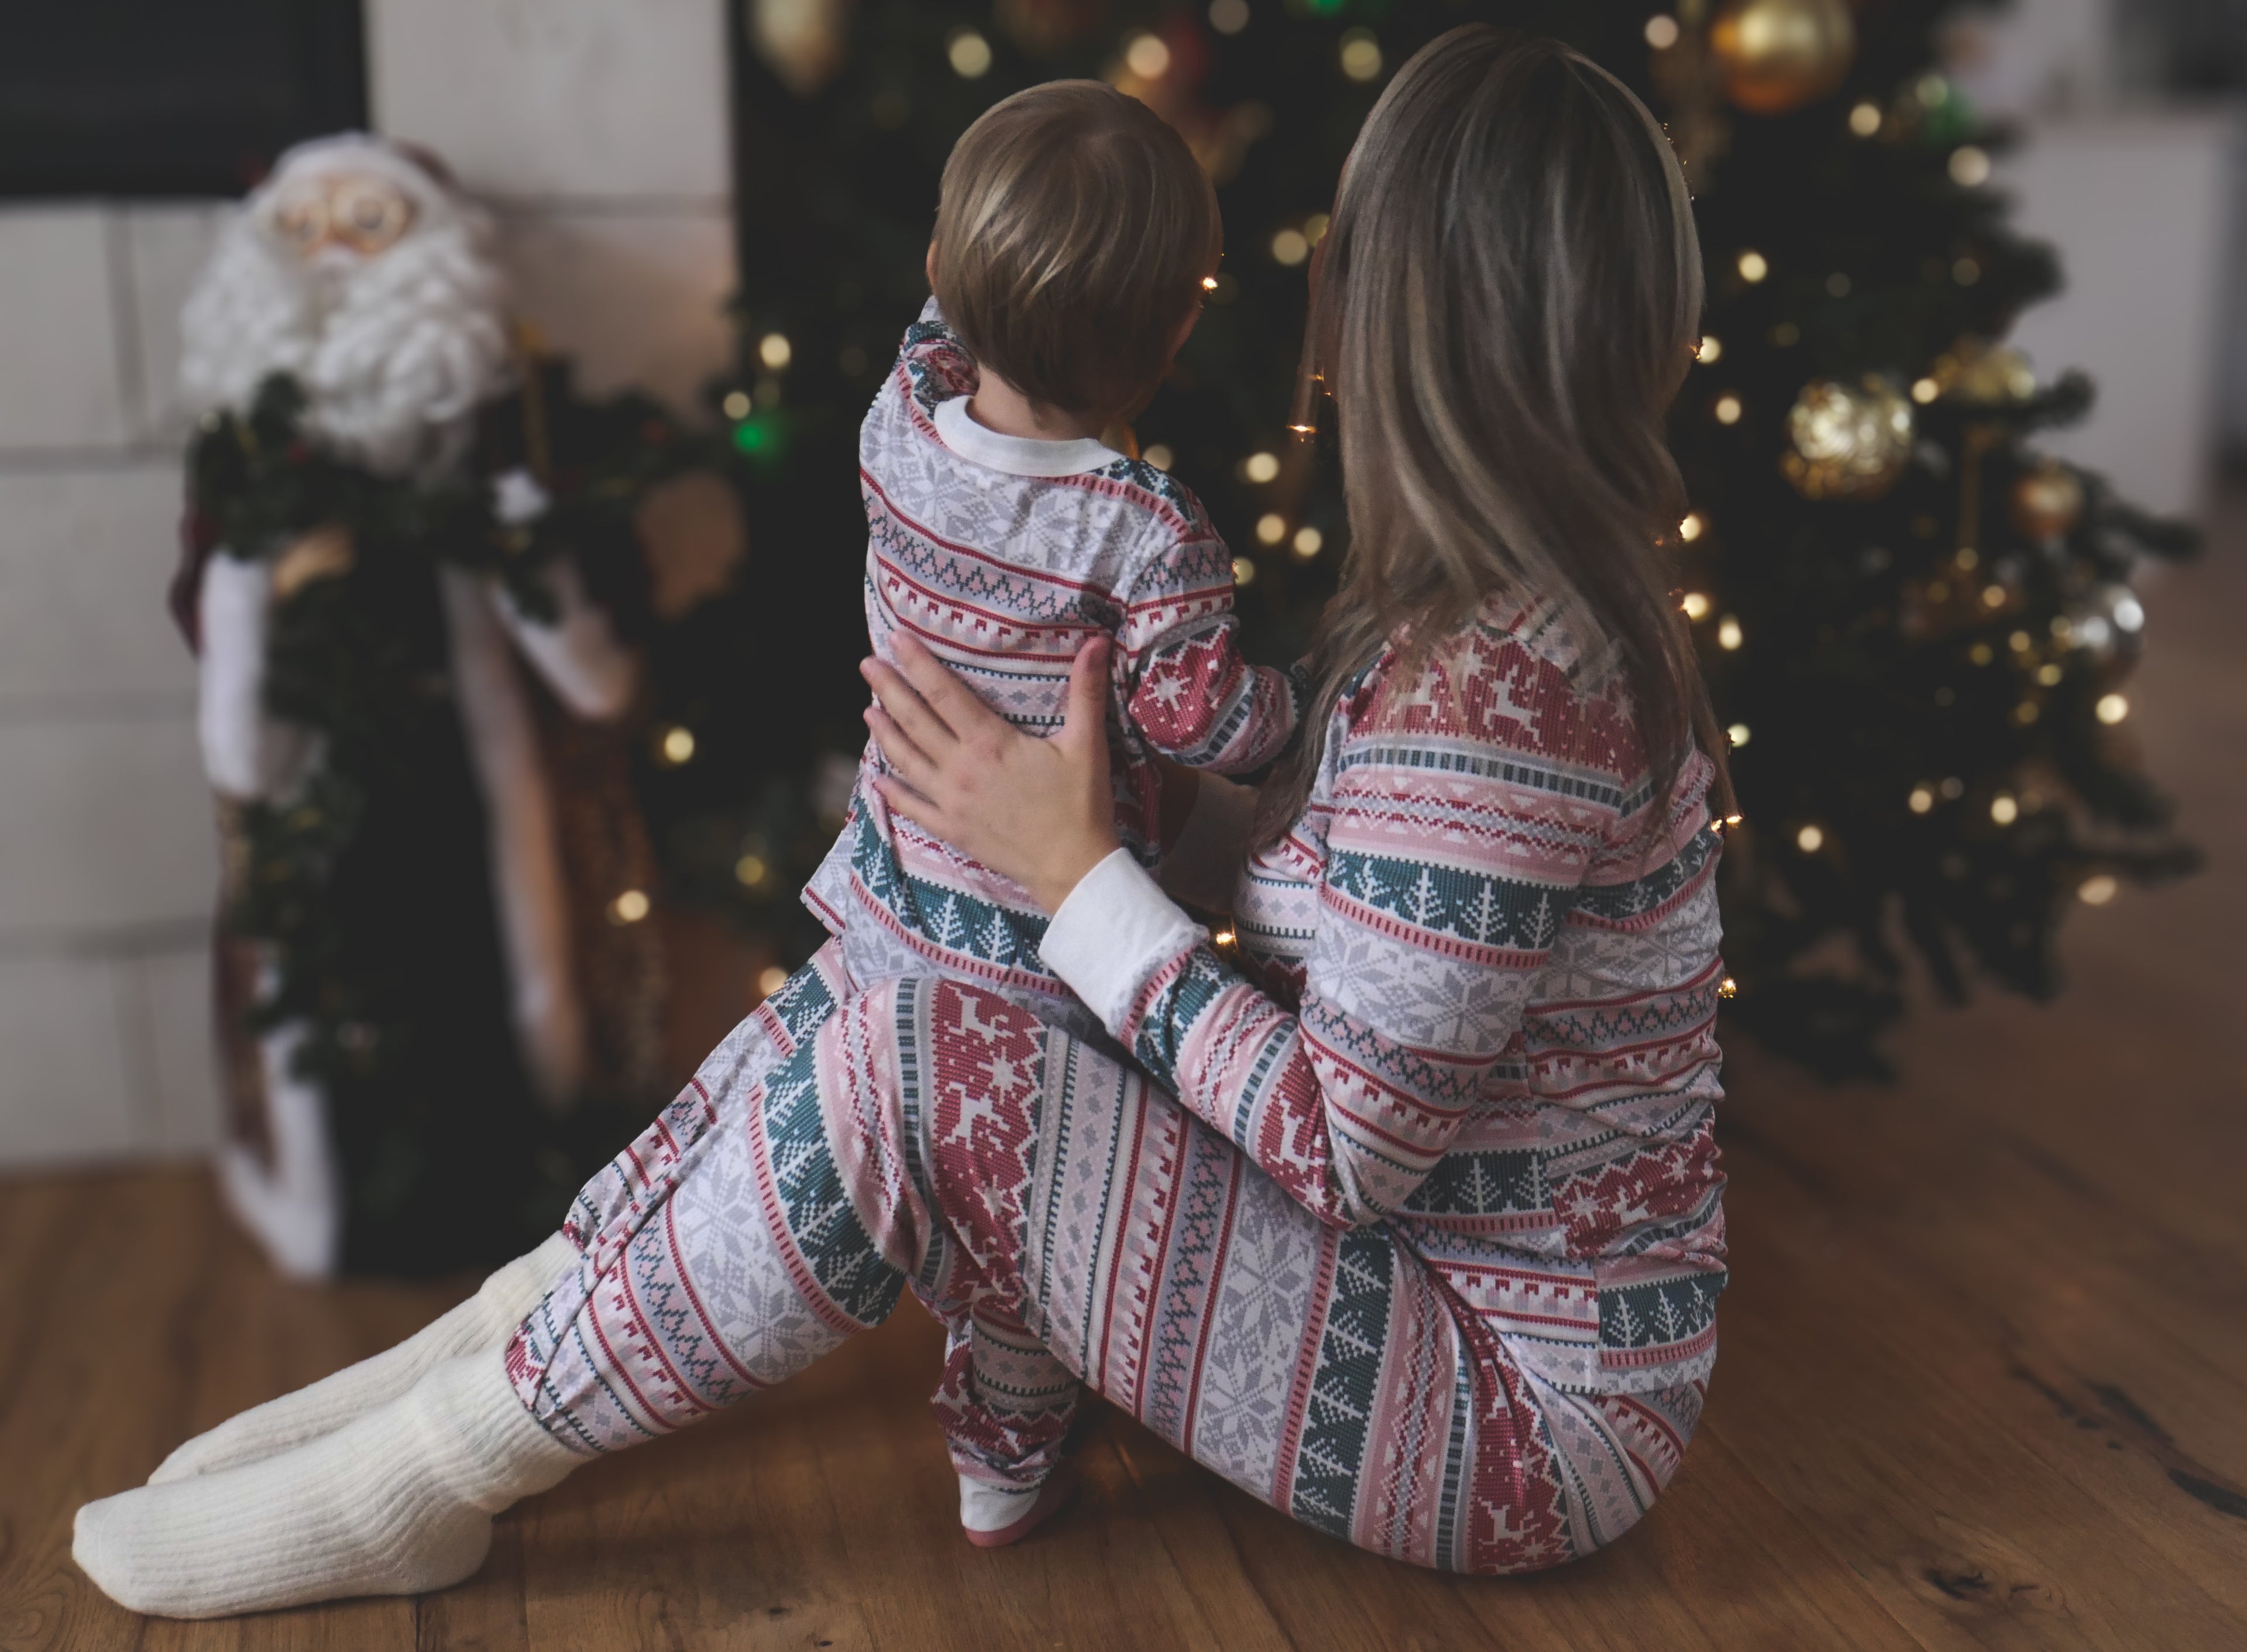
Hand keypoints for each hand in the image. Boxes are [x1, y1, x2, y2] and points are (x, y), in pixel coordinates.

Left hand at [861, 633, 1121, 913]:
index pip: (943, 693)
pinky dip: (892, 793)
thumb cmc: (1080, 805)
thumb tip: (1097, 642)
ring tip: (868, 711)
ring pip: (906, 760)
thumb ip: (1086, 692)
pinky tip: (877, 780)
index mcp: (989, 743)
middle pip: (915, 721)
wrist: (1072, 868)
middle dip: (889, 689)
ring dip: (885, 734)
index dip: (917, 664)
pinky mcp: (952, 830)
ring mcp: (951, 802)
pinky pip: (913, 807)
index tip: (896, 639)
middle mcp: (961, 769)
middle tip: (867, 665)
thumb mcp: (1086, 744)